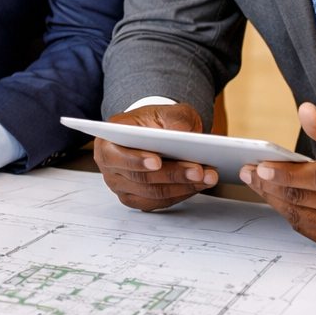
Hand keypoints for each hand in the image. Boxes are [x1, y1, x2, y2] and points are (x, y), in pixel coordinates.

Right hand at [93, 103, 217, 209]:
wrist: (154, 133)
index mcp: (107, 140)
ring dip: (182, 187)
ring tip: (207, 177)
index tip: (158, 161)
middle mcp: (110, 166)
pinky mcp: (135, 198)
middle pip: (139, 178)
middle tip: (198, 170)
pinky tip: (197, 185)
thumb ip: (172, 119)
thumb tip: (181, 134)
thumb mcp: (165, 111)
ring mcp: (120, 186)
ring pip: (152, 193)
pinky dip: (180, 195)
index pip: (117, 155)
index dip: (136, 160)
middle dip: (172, 175)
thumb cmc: (155, 122)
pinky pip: (158, 203)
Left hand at [239, 103, 315, 251]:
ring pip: (303, 217)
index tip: (261, 167)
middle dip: (269, 185)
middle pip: (306, 199)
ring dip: (273, 200)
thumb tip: (304, 111)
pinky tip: (277, 199)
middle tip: (248, 171)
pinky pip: (309, 230)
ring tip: (257, 183)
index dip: (288, 174)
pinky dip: (290, 214)